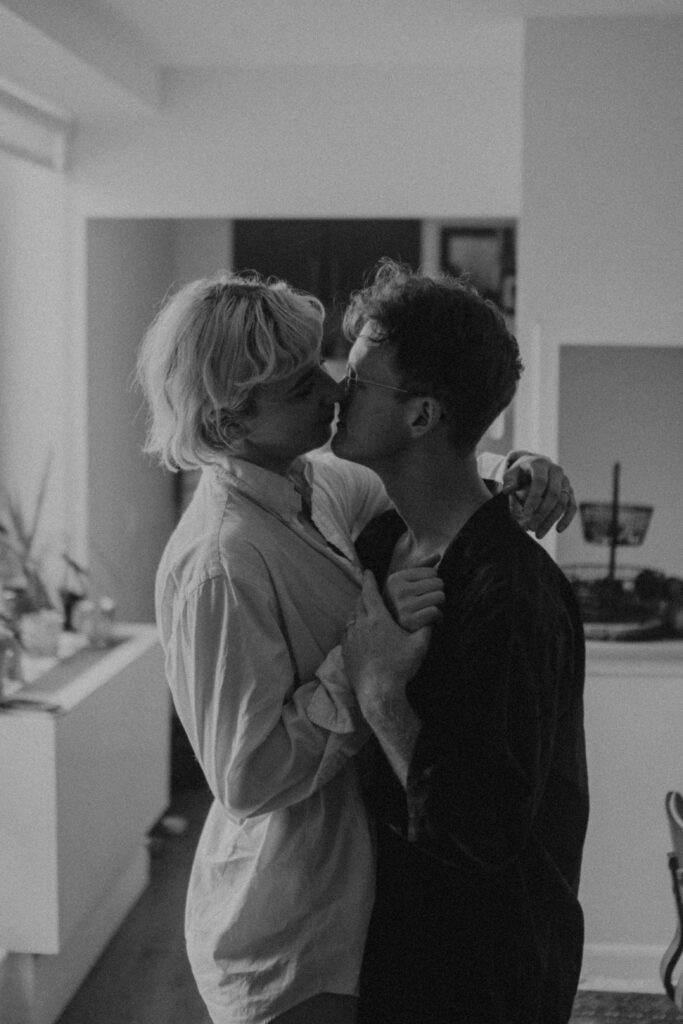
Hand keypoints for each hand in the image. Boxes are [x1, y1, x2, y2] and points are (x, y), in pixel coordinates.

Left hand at [342, 571, 431, 720]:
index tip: (368, 572)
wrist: (379, 692)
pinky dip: (352, 628)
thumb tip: (433, 619)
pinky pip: (347, 634)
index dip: (369, 581)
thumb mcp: (419, 646)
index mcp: (377, 619)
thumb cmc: (400, 667)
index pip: (370, 593)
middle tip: (368, 591)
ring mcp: (350, 639)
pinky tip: (357, 633)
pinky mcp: (346, 652)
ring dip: (357, 612)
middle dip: (364, 595)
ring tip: (363, 611)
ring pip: (351, 619)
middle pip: (359, 604)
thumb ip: (426, 629)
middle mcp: (360, 625)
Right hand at [383, 555, 444, 630]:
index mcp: (396, 578)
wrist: (389, 632)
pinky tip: (431, 620)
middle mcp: (398, 590)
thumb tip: (437, 555)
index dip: (433, 582)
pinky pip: (436, 611)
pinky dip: (438, 617)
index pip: (432, 572)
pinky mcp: (410, 621)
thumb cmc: (401, 605)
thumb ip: (421, 567)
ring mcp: (403, 606)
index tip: (425, 592)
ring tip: (431, 610)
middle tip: (430, 602)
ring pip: (440, 597)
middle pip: (438, 583)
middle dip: (437, 593)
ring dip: (439, 605)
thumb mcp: (404, 584)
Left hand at [502, 451, 576, 539]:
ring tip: (539, 533)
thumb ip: (509, 481)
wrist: (534, 466)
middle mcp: (556, 471)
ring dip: (551, 519)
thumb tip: (507, 490)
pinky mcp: (570, 491)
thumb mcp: (511, 474)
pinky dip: (567, 518)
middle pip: (554, 494)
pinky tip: (558, 530)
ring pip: (563, 502)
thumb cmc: (520, 473)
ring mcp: (565, 481)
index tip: (526, 513)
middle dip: (542, 513)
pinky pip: (572, 505)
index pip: (540, 482)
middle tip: (531, 527)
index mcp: (540, 464)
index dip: (534, 498)